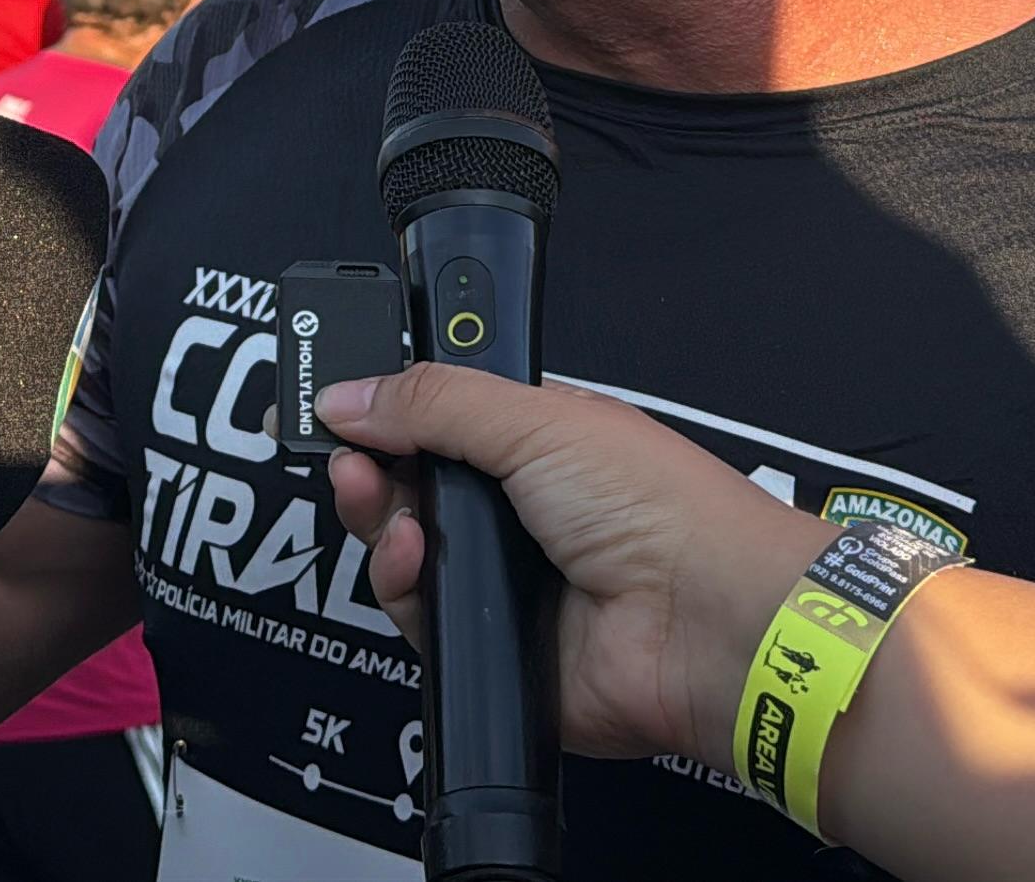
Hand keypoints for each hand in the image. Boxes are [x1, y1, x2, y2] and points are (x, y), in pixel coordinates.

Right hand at [322, 365, 825, 776]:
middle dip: (368, 467)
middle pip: (406, 484)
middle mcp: (518, 508)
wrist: (701, 621)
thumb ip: (433, 401)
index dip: (384, 410)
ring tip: (392, 512)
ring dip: (383, 526)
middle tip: (349, 456)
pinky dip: (406, 587)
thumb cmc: (661, 509)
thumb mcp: (535, 420)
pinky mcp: (491, 643)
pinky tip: (419, 563)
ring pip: (402, 551)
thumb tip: (351, 391)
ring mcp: (505, 578)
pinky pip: (416, 616)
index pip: (436, 416)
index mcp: (536, 438)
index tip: (334, 403)